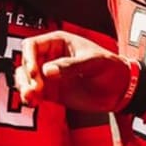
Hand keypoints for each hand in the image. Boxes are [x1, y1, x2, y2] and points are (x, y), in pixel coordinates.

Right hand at [16, 30, 133, 112]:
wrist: (121, 90)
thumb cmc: (110, 68)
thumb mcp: (93, 62)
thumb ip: (70, 66)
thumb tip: (47, 71)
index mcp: (58, 42)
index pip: (32, 45)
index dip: (29, 58)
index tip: (35, 73)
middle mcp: (49, 57)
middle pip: (25, 62)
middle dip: (26, 76)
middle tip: (35, 89)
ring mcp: (49, 75)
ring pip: (25, 78)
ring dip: (24, 88)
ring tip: (31, 99)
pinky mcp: (51, 92)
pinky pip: (33, 93)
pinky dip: (29, 98)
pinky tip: (32, 103)